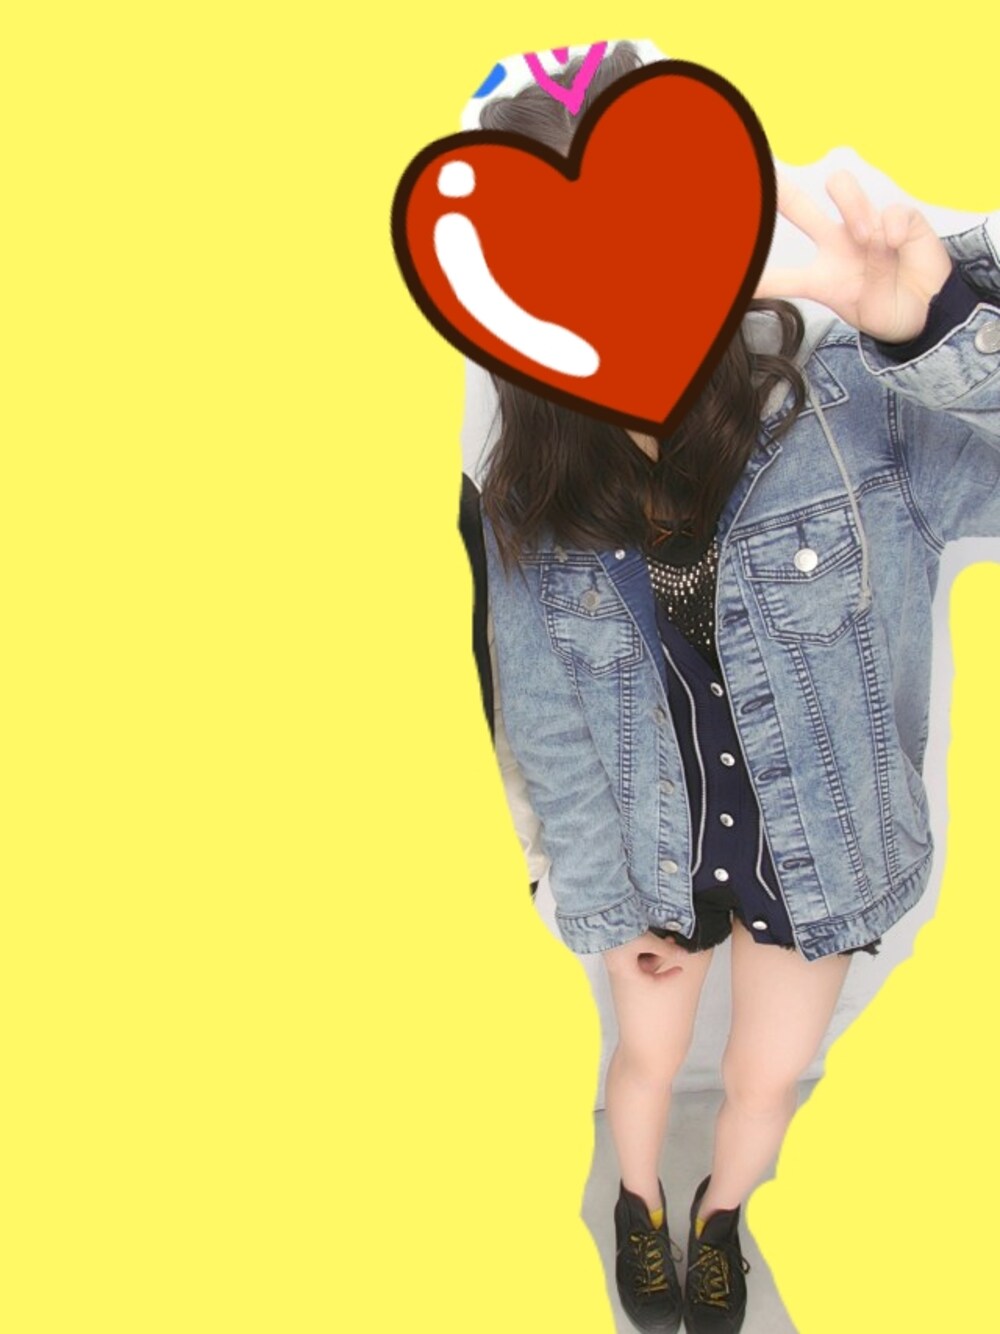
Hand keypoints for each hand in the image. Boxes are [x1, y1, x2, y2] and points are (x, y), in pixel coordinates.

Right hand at [602, 930, 693, 978]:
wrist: (602, 914)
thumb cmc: (618, 932)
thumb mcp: (647, 941)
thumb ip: (666, 949)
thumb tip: (681, 954)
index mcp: (626, 971)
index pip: (651, 981)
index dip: (668, 976)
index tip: (679, 969)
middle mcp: (620, 965)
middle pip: (647, 967)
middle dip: (660, 954)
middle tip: (670, 942)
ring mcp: (617, 954)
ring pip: (641, 956)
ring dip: (653, 947)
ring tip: (661, 935)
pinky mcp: (615, 943)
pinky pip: (633, 948)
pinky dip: (643, 943)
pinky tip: (647, 933)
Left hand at [755, 170, 952, 342]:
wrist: (925, 314)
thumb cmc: (885, 308)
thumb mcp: (859, 312)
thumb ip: (854, 283)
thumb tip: (870, 239)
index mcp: (820, 278)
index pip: (782, 278)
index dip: (759, 280)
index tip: (732, 280)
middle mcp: (837, 245)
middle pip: (800, 208)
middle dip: (781, 191)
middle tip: (767, 177)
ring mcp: (865, 228)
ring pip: (842, 188)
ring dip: (852, 208)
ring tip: (865, 238)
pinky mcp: (898, 220)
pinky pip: (889, 210)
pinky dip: (890, 226)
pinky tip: (893, 244)